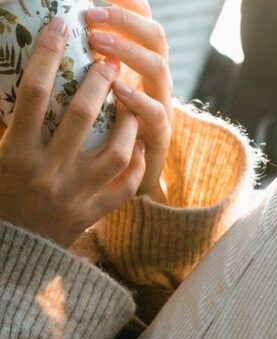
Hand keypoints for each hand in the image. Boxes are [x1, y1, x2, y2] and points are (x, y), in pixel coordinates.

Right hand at [0, 17, 145, 249]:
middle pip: (81, 116)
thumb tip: (17, 74)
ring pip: (115, 153)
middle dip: (98, 82)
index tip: (60, 26)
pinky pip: (125, 188)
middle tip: (109, 61)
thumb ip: (7, 120)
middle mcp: (49, 173)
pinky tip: (140, 145)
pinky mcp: (93, 214)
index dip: (47, 53)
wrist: (13, 250)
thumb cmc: (0, 194)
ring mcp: (76, 195)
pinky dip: (136, 165)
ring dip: (127, 123)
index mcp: (16, 153)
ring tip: (130, 102)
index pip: (34, 92)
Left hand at [85, 1, 172, 202]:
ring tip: (99, 44)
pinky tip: (118, 91)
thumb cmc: (93, 138)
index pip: (143, 21)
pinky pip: (156, 116)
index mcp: (140, 64)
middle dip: (126, 21)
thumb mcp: (89, 93)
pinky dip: (139, 101)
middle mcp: (155, 82)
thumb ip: (82, 64)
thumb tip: (50, 31)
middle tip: (92, 15)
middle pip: (156, 38)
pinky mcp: (159, 139)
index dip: (129, 3)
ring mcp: (160, 108)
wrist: (118, 184)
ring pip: (159, 69)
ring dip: (129, 52)